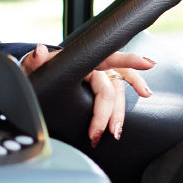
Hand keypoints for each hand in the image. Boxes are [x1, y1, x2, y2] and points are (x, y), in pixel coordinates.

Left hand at [19, 44, 154, 144]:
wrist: (38, 75)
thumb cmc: (39, 69)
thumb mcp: (34, 65)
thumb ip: (35, 59)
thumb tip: (40, 51)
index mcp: (82, 58)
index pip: (107, 58)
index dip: (128, 60)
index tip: (148, 64)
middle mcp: (95, 66)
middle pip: (112, 86)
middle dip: (111, 110)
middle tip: (105, 131)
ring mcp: (100, 77)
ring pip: (118, 92)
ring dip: (120, 113)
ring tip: (116, 131)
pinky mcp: (101, 87)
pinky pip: (119, 92)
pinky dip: (127, 100)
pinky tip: (136, 106)